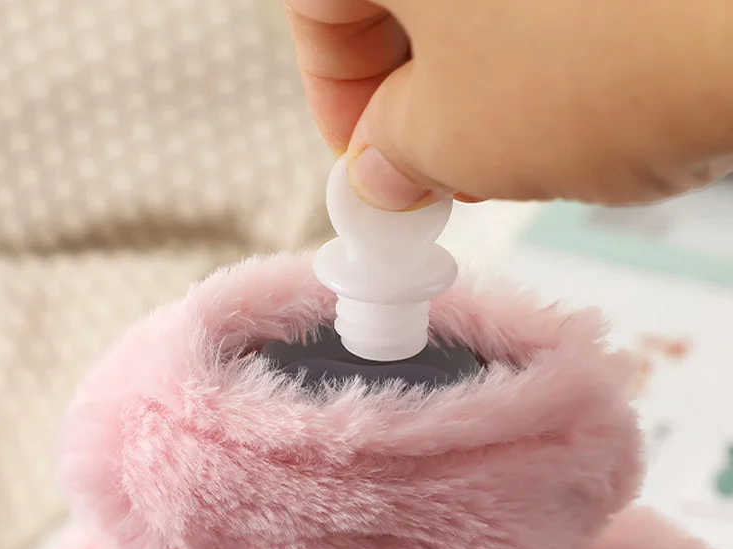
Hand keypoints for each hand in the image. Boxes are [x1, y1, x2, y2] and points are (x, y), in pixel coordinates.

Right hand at [286, 0, 732, 206]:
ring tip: (518, 143)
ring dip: (478, 73)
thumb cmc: (600, 55)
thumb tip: (383, 167)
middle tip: (440, 168)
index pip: (312, 9)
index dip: (336, 103)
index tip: (369, 166)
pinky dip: (545, 36)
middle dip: (411, 94)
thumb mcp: (451, 137)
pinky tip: (577, 93)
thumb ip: (391, 153)